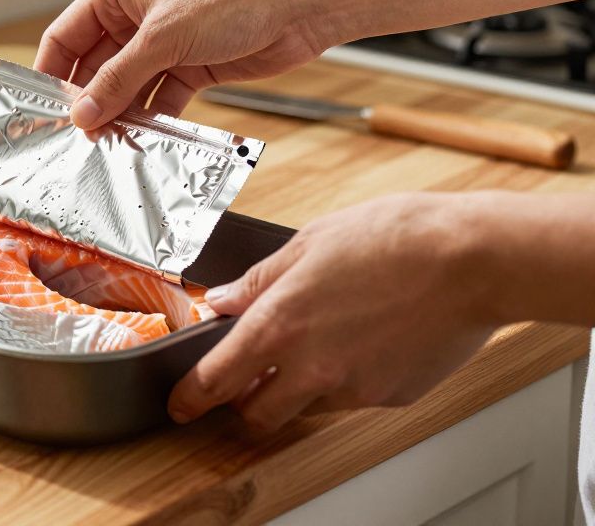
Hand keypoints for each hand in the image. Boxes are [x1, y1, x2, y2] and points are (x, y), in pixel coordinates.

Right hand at [34, 0, 333, 128]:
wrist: (300, 6)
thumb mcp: (164, 39)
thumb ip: (118, 79)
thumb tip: (81, 114)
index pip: (66, 35)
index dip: (50, 72)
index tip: (39, 110)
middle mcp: (135, 17)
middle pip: (94, 66)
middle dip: (86, 100)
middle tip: (74, 138)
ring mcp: (163, 44)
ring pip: (125, 87)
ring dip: (118, 114)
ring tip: (105, 147)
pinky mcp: (190, 67)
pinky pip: (157, 99)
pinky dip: (150, 119)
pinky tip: (142, 141)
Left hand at [167, 192, 500, 432]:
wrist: (472, 260)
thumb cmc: (395, 239)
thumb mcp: (309, 243)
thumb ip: (259, 279)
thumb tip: (222, 298)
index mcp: (279, 325)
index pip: (216, 381)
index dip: (191, 398)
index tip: (181, 405)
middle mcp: (311, 367)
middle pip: (257, 415)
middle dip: (245, 405)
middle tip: (246, 383)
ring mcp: (354, 388)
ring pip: (306, 407)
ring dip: (297, 390)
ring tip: (318, 345)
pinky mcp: (391, 396)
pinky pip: (353, 398)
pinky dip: (346, 380)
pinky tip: (364, 341)